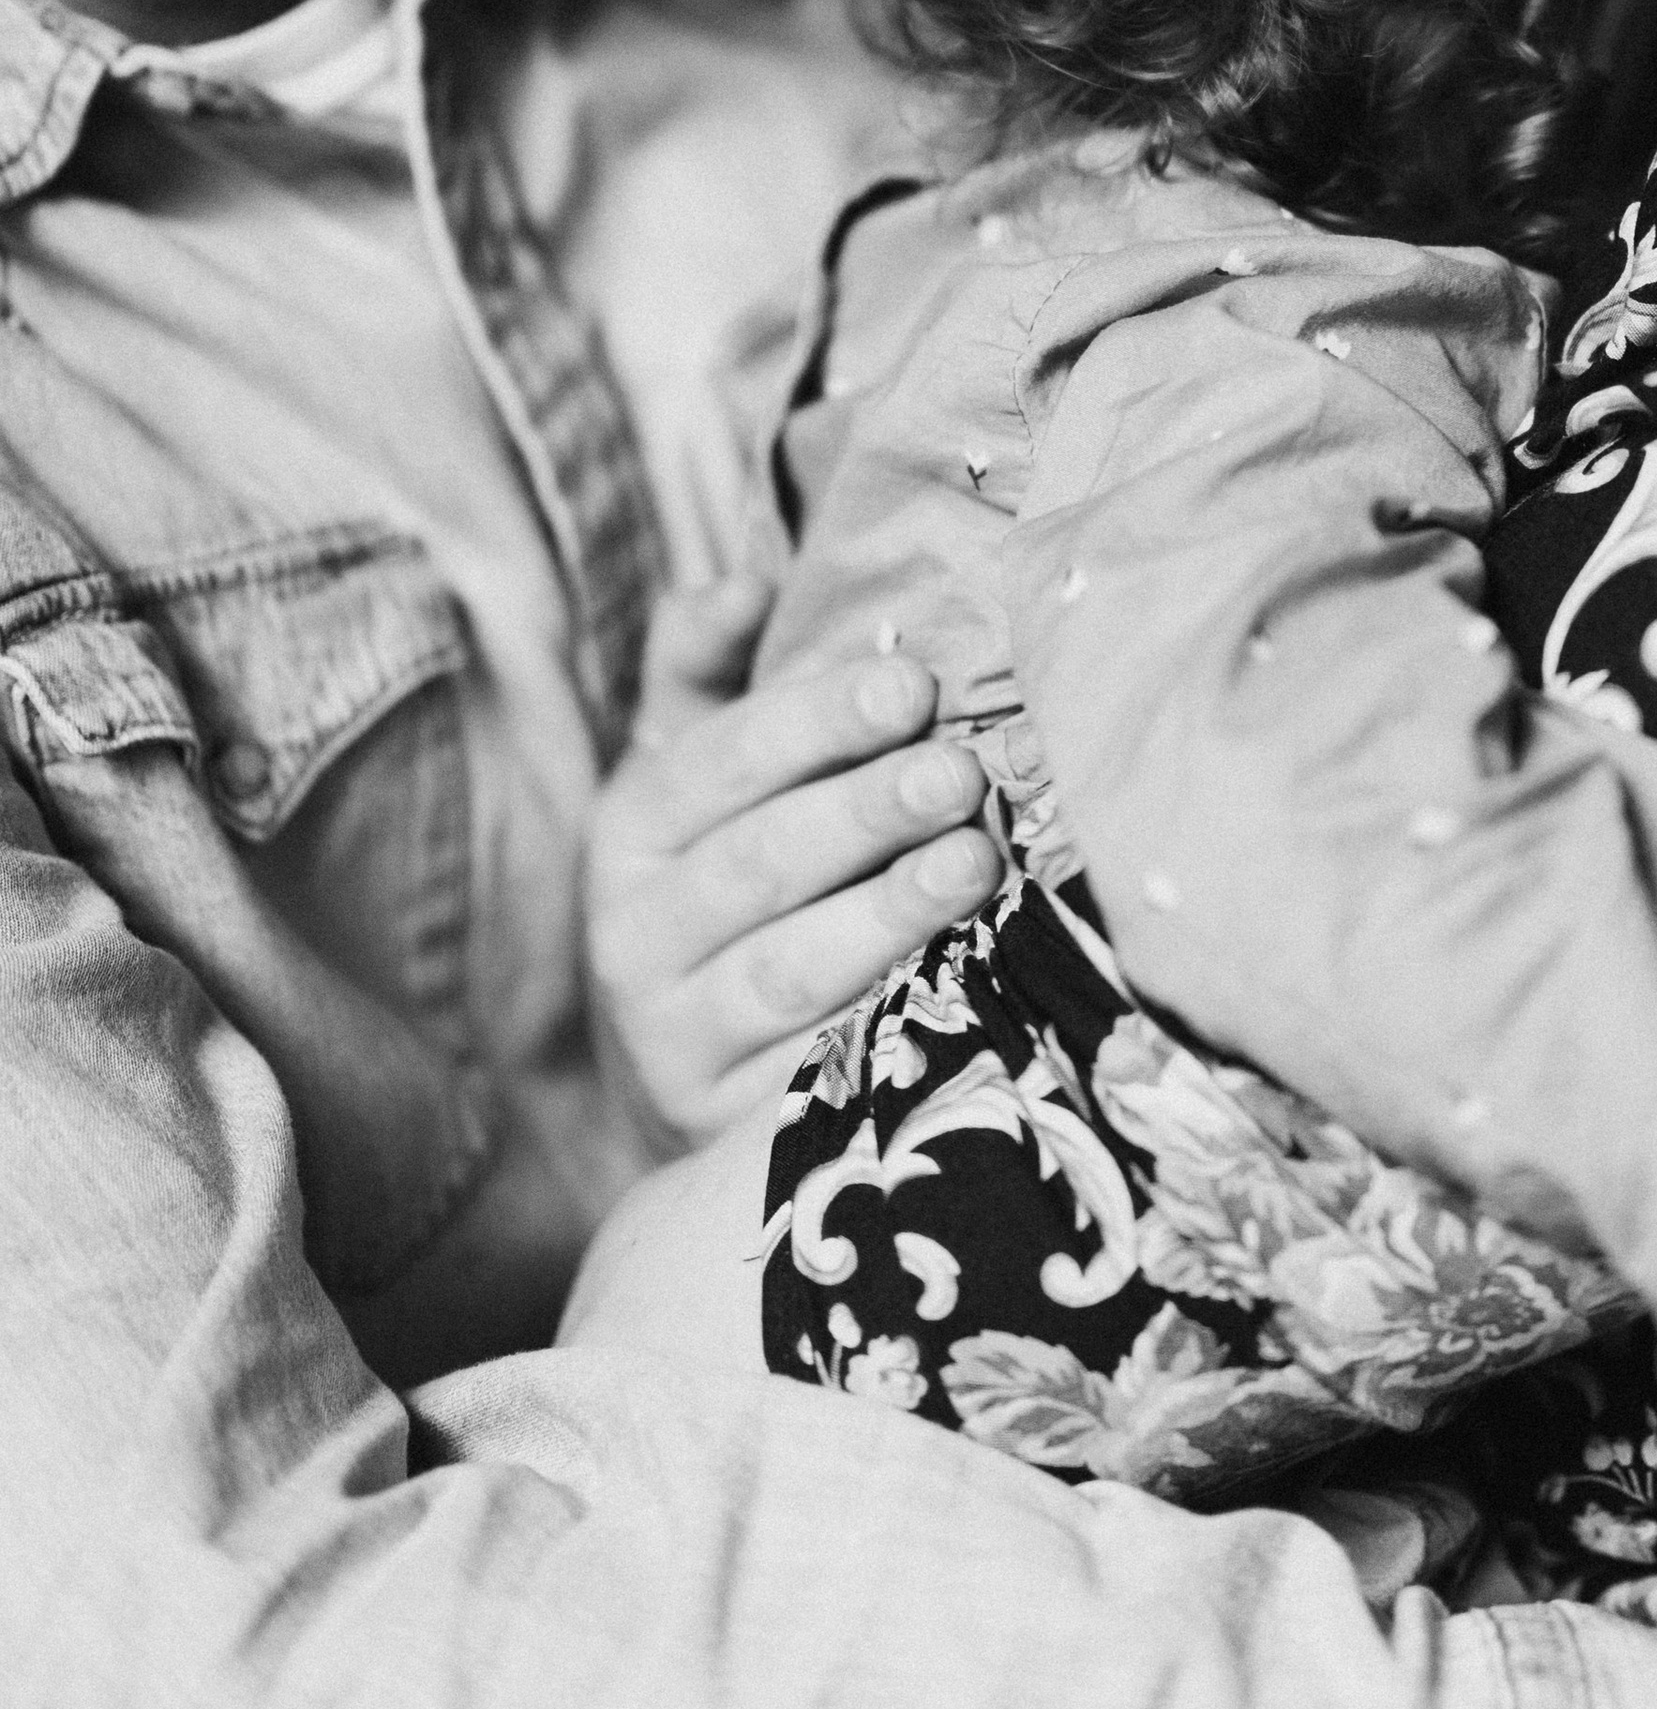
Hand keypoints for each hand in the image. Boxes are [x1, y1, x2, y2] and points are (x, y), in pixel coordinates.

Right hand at [585, 578, 1001, 1152]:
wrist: (682, 1081)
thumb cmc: (721, 889)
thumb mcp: (691, 774)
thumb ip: (701, 668)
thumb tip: (743, 580)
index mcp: (629, 831)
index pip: (721, 762)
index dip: (816, 719)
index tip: (912, 682)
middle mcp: (634, 936)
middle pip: (761, 862)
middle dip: (866, 810)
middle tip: (960, 771)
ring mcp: (676, 1041)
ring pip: (790, 968)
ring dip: (888, 914)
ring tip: (976, 864)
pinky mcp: (726, 1128)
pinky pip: (817, 1070)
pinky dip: (889, 1024)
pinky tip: (965, 983)